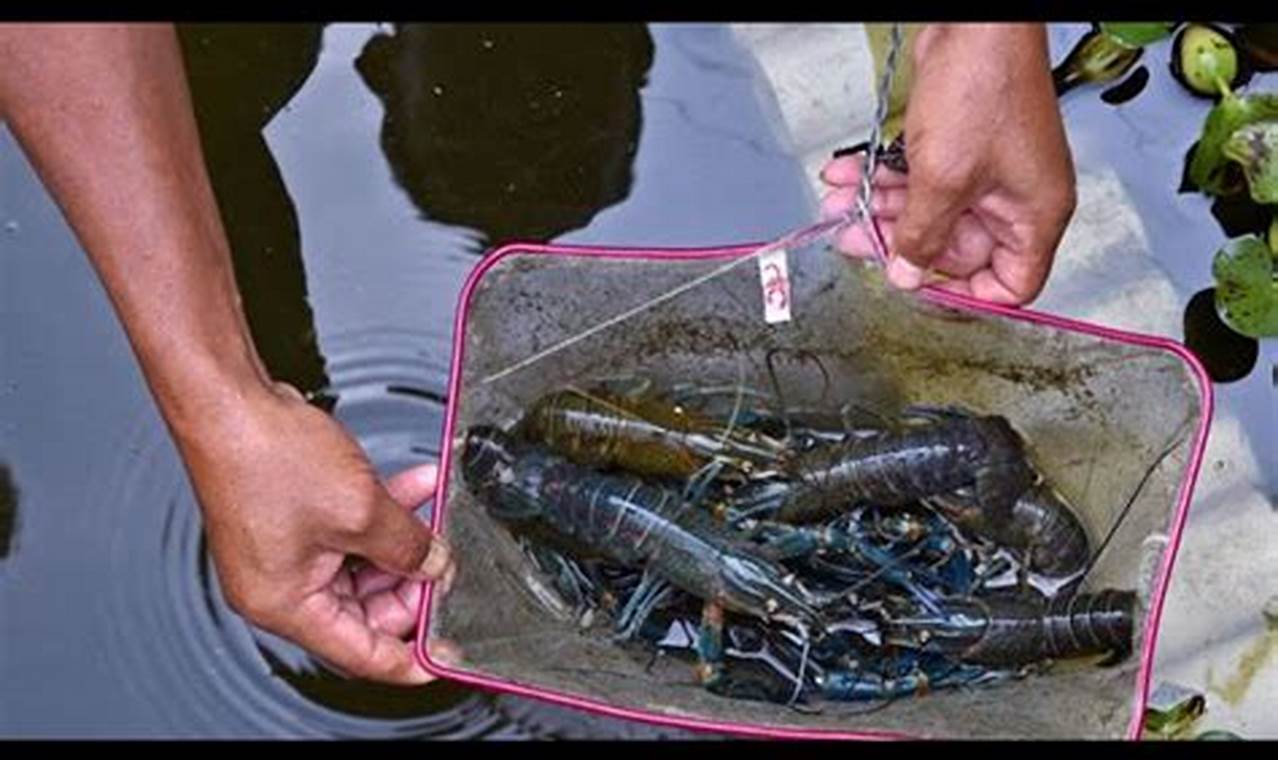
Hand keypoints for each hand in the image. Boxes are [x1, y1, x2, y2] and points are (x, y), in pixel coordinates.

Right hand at [182, 382, 459, 684]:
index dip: (408, 658)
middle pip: (365, 609)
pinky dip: (383, 514)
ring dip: (403, 539)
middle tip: (446, 564)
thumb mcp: (362, 510)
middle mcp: (278, 586)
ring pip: (363, 564)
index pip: (360, 653)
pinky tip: (416, 486)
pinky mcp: (293, 521)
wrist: (230, 401)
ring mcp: (285, 553)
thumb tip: (434, 566)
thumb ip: (408, 546)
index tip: (443, 654)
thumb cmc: (265, 456)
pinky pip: (350, 531)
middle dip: (411, 583)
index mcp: (284, 604)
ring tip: (436, 513)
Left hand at [821, 24, 1075, 304]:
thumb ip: (922, 235)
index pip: (1011, 284)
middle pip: (953, 247)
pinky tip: (850, 176)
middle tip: (855, 240)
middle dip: (899, 241)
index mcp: (1034, 215)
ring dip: (879, 208)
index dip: (966, 294)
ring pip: (926, 211)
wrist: (976, 25)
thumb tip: (907, 275)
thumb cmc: (986, 85)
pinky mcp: (959, 148)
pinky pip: (918, 179)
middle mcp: (1015, 197)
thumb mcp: (944, 179)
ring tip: (840, 204)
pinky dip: (884, 179)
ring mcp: (986, 172)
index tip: (918, 286)